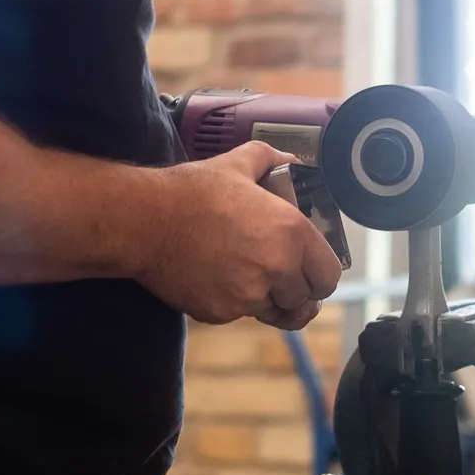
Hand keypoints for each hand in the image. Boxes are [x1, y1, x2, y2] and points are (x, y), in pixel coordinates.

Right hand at [137, 143, 344, 329]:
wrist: (145, 221)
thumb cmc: (192, 192)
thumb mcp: (238, 163)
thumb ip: (272, 159)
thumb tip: (291, 160)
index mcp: (292, 233)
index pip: (329, 276)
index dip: (319, 274)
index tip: (308, 270)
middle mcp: (276, 268)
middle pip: (303, 299)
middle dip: (291, 288)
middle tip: (273, 271)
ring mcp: (248, 296)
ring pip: (271, 310)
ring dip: (263, 297)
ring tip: (242, 271)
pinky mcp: (221, 313)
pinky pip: (238, 314)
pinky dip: (232, 302)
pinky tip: (216, 275)